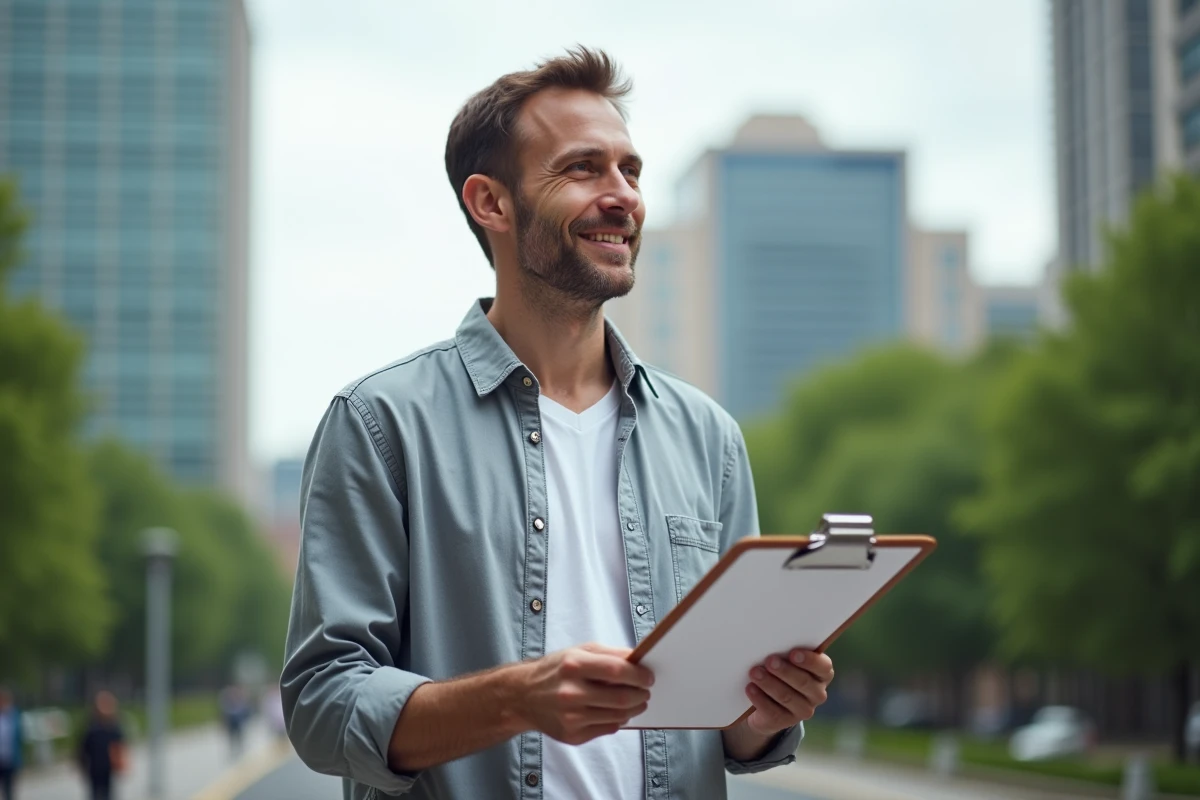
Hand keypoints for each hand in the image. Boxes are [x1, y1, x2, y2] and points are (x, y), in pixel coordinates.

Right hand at [517, 643, 653, 744]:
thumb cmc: (555, 670)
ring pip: (617, 716)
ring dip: (634, 709)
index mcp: (572, 666)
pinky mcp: (572, 735)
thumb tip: (638, 660)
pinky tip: (618, 712)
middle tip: (646, 691)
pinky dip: (619, 720)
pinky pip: (607, 729)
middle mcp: (570, 693)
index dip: (638, 675)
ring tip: (637, 701)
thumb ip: (609, 654)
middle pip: (620, 698)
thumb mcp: (579, 651)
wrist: (523, 696)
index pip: (616, 671)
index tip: (648, 677)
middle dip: (640, 694)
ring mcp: (570, 717)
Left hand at [743, 649, 833, 735]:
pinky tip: (750, 688)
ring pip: (786, 696)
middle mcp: (817, 694)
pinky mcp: (785, 721)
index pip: (823, 667)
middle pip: (803, 682)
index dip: (809, 660)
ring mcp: (803, 710)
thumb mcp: (785, 660)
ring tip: (754, 673)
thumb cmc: (779, 671)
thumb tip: (771, 641)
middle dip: (785, 671)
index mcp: (822, 674)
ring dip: (769, 683)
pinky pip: (773, 711)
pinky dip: (760, 698)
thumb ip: (785, 653)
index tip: (793, 653)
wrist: (765, 703)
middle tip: (769, 661)